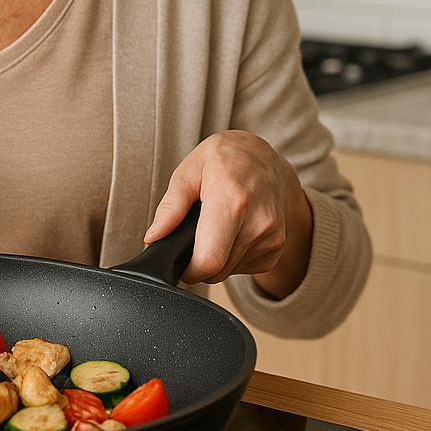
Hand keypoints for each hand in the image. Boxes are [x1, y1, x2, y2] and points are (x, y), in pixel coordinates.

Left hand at [143, 131, 312, 294]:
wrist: (267, 159)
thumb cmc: (226, 159)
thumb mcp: (189, 170)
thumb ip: (170, 206)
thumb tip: (153, 236)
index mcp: (231, 200)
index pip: (209, 260)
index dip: (188, 269)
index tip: (180, 262)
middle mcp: (257, 222)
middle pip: (217, 271)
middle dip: (199, 262)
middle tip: (197, 234)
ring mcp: (271, 238)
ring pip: (228, 272)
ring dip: (216, 258)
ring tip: (217, 226)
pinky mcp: (277, 249)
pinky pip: (244, 268)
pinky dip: (232, 256)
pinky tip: (233, 231)